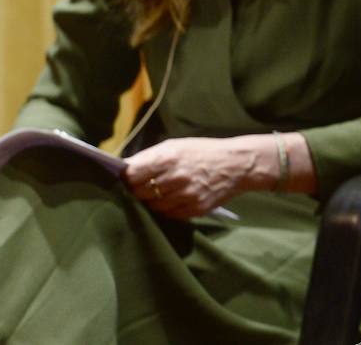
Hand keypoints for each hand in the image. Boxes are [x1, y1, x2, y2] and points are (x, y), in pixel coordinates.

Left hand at [124, 136, 285, 219]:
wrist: (236, 165)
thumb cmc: (203, 152)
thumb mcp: (177, 145)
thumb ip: (150, 156)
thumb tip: (125, 168)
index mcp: (169, 158)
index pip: (132, 174)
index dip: (125, 178)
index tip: (123, 179)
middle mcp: (176, 178)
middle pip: (139, 193)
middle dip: (135, 192)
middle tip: (137, 189)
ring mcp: (186, 196)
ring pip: (152, 207)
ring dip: (150, 202)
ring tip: (155, 195)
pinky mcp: (194, 210)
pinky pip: (168, 215)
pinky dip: (165, 210)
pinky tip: (170, 201)